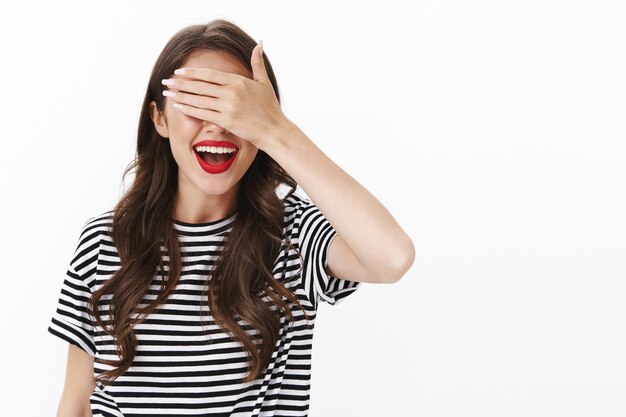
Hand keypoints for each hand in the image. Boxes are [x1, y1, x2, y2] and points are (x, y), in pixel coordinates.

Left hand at [162, 42, 287, 149]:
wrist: (274, 130)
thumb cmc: (270, 108)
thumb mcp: (264, 82)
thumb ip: (257, 63)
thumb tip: (258, 44)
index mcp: (238, 81)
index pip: (209, 74)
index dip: (192, 73)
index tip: (179, 72)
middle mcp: (231, 92)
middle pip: (200, 85)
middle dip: (181, 83)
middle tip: (166, 81)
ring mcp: (228, 107)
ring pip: (199, 99)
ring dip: (181, 95)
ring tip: (168, 93)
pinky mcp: (226, 121)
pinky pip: (203, 113)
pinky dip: (189, 109)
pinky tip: (178, 106)